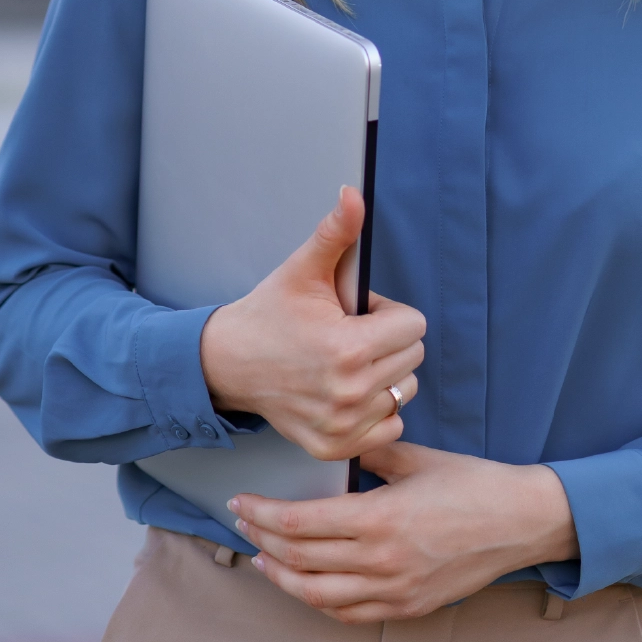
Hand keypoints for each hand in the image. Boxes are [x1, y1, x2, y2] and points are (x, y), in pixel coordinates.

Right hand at [199, 187, 425, 460]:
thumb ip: (336, 232)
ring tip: (345, 362)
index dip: (387, 313)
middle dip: (387, 340)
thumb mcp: (302, 269)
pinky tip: (345, 391)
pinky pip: (389, 427)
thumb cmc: (268, 314)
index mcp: (348, 348)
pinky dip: (376, 410)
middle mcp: (350, 392)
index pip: (414, 325)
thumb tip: (354, 194)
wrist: (227, 363)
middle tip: (346, 334)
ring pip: (404, 392)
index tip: (356, 313)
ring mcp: (343, 425)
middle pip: (412, 358)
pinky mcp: (335, 446)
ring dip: (384, 375)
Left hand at [231, 441, 578, 622]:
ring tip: (262, 558)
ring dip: (282, 577)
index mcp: (378, 519)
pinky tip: (305, 583)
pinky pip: (349, 614)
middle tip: (242, 522)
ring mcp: (394, 590)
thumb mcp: (414, 457)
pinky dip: (318, 601)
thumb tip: (335, 441)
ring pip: (317, 596)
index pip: (299, 524)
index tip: (240, 502)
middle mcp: (381, 561)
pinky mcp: (408, 607)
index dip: (261, 514)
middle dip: (262, 541)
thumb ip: (368, 451)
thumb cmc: (472, 483)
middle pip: (299, 561)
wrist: (522, 521)